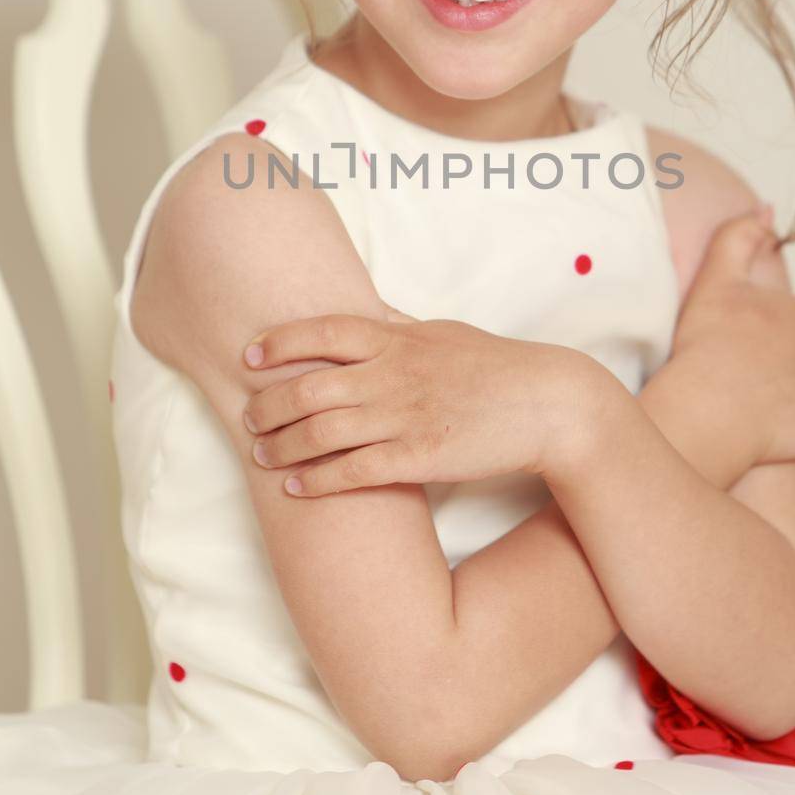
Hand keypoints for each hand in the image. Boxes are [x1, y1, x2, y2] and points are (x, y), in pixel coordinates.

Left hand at [239, 307, 602, 495]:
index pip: (324, 332)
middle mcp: (394, 374)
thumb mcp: (442, 331)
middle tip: (248, 417)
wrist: (547, 404)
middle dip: (268, 404)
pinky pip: (353, 470)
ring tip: (261, 455)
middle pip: (309, 385)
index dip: (279, 342)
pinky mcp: (420, 457)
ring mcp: (404, 416)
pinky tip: (295, 486)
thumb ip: (398, 325)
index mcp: (398, 339)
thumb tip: (368, 307)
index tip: (250, 356)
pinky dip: (316, 479)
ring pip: (322, 431)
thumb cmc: (495, 365)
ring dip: (282, 445)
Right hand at [660, 211, 794, 472]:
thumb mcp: (717, 279)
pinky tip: (771, 436)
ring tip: (756, 409)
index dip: (770, 342)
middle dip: (787, 372)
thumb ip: (740, 237)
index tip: (741, 353)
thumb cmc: (705, 346)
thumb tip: (767, 210)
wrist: (705, 408)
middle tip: (746, 382)